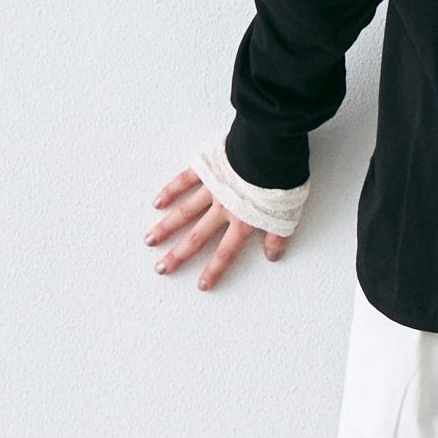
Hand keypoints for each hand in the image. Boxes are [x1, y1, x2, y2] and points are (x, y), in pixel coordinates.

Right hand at [145, 166, 290, 290]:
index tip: (201, 285)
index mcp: (243, 221)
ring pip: (184, 212)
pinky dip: (170, 191)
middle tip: (161, 268)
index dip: (214, 270)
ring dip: (166, 227)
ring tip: (149, 240)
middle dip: (178, 255)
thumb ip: (278, 237)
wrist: (271, 152)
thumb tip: (272, 256)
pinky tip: (157, 203)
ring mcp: (212, 189)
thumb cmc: (281, 180)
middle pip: (197, 237)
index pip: (226, 252)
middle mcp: (223, 209)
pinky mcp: (208, 168)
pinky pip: (185, 180)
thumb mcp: (288, 215)